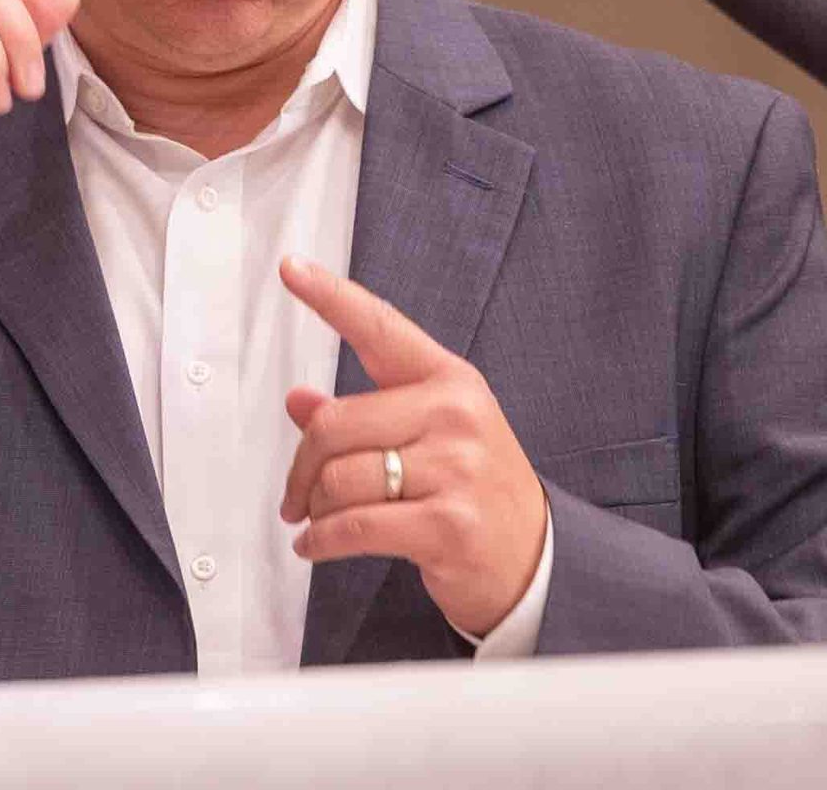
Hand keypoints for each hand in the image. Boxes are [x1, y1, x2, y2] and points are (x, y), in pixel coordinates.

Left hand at [277, 257, 547, 638]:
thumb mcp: (429, 435)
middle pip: (335, 422)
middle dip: (301, 465)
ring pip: (341, 478)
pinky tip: (314, 545)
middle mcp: (453, 413)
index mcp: (448, 378)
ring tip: (315, 521)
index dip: (330, 295)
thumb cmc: (474, 486)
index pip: (379, 326)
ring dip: (314, 508)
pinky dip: (321, 540)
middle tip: (295, 493)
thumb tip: (297, 400)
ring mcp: (455, 468)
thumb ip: (362, 415)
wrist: (535, 558)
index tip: (291, 268)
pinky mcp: (448, 525)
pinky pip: (356, 526)